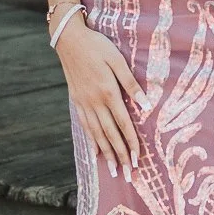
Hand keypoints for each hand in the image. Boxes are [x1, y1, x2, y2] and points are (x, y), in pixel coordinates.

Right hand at [54, 13, 144, 176]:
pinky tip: (96, 152)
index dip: (131, 143)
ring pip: (97, 134)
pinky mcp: (77, 101)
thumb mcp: (117, 59)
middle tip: (127, 175)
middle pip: (110, 135)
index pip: (123, 124)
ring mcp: (84, 103)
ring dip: (106, 154)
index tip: (137, 160)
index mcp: (108, 92)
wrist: (69, 39)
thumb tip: (145, 104)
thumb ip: (131, 83)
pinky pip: (85, 126)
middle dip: (120, 156)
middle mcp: (95, 102)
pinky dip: (92, 141)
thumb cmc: (97, 45)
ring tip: (113, 170)